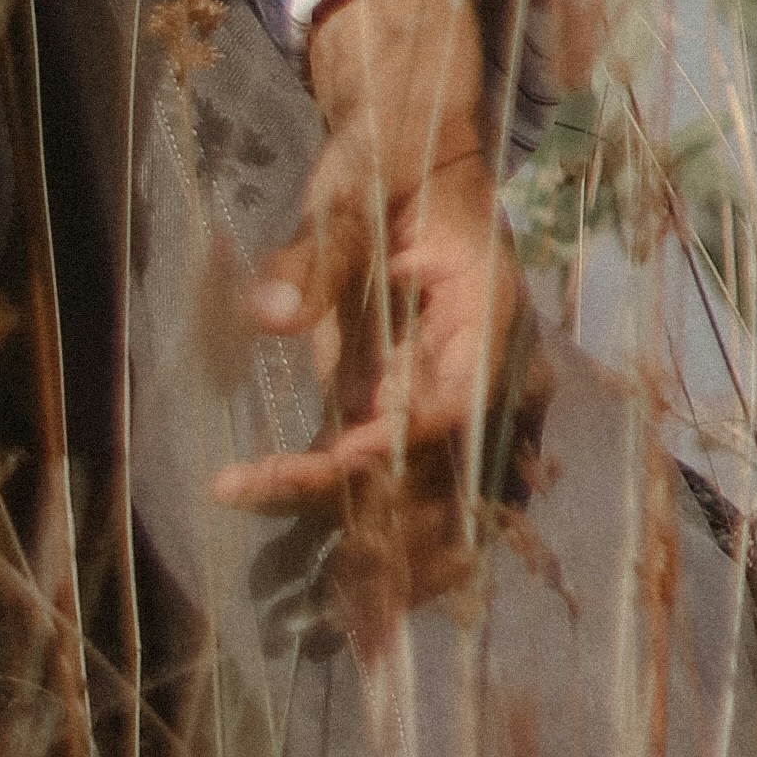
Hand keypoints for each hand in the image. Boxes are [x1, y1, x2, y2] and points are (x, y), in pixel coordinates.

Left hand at [213, 0, 546, 617]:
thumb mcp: (346, 193)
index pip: (455, 402)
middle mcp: (484, 366)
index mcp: (485, 313)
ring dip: (382, 551)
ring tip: (317, 616)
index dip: (399, 444)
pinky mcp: (415, 403)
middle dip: (394, 537)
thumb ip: (314, 259)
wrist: (411, 140)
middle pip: (451, 473)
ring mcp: (454, 392)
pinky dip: (349, 511)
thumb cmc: (385, 155)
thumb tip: (270, 317)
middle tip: (324, 605)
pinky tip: (294, 542)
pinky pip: (396, 477)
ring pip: (433, 495)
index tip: (335, 463)